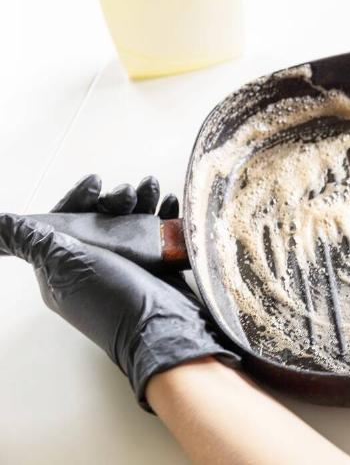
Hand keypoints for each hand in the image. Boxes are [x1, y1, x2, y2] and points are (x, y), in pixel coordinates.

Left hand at [0, 175, 238, 409]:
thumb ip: (33, 241)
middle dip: (115, 199)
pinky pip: (158, 233)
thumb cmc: (115, 303)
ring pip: (132, 222)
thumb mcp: (67, 266)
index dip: (79, 199)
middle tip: (127, 194)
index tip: (95, 185)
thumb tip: (1, 225)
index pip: (64, 222)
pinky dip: (164, 216)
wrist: (164, 328)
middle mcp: (96, 265)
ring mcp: (129, 266)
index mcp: (65, 265)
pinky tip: (168, 206)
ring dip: (142, 201)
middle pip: (101, 218)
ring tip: (151, 192)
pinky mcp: (157, 267)